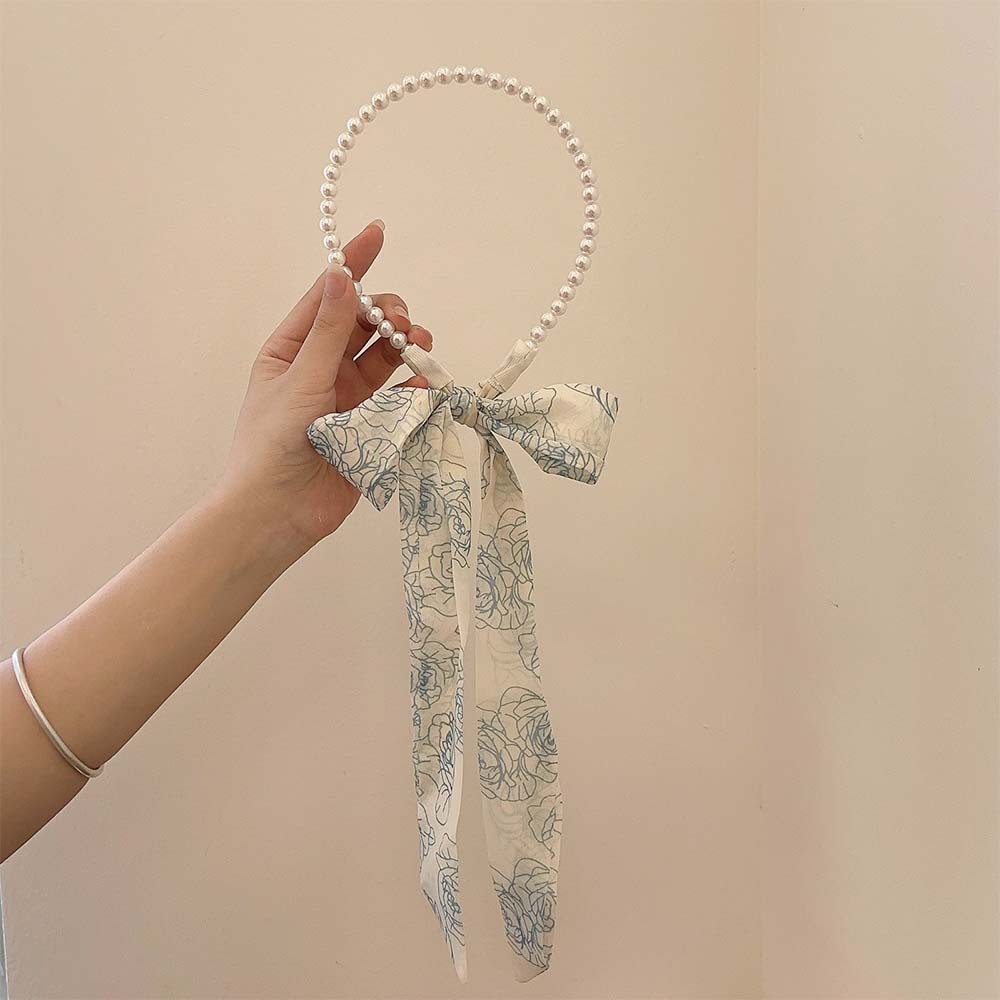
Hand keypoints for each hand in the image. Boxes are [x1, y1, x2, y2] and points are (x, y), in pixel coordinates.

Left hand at [216, 220, 432, 556]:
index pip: (328, 297)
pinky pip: (396, 397)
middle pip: (363, 325)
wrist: (278, 513)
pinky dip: (411, 389)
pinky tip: (421, 387)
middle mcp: (320, 368)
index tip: (378, 232)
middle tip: (404, 325)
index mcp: (292, 349)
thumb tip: (341, 273)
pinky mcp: (368, 427)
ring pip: (384, 358)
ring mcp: (345, 398)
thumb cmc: (272, 445)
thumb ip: (329, 330)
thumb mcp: (301, 378)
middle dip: (388, 316)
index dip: (354, 265)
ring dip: (404, 348)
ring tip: (421, 347)